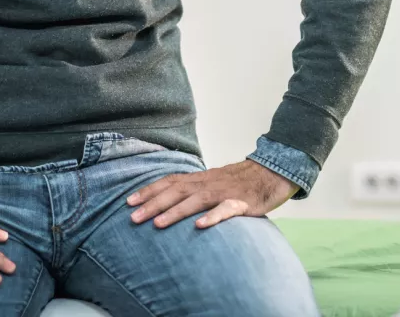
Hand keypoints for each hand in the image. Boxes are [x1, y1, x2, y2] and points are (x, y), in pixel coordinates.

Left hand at [126, 160, 297, 228]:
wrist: (271, 173)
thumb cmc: (238, 181)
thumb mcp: (212, 182)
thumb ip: (193, 189)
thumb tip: (169, 199)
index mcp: (199, 179)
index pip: (169, 181)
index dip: (149, 190)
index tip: (129, 201)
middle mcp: (207, 183)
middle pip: (176, 191)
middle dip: (153, 204)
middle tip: (133, 217)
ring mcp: (224, 192)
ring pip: (195, 200)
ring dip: (175, 212)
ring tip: (157, 224)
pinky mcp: (241, 203)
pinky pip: (226, 211)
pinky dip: (212, 217)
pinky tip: (199, 226)